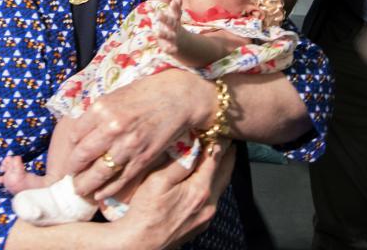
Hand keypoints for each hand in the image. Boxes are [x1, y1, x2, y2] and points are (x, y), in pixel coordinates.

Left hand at [64, 69, 211, 198]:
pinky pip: (120, 179)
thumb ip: (97, 114)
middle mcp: (112, 128)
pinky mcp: (142, 158)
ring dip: (86, 184)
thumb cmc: (145, 93)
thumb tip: (80, 131)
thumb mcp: (115, 95)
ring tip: (80, 190)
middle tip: (69, 178)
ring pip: (99, 172)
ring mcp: (127, 145)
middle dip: (73, 171)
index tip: (70, 155)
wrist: (177, 98)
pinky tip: (99, 194)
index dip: (70, 149)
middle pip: (82, 156)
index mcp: (101, 109)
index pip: (75, 135)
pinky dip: (107, 189)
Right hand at [110, 142, 235, 248]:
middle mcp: (209, 205)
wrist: (140, 243)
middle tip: (227, 138)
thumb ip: (178, 162)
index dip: (218, 141)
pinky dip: (212, 184)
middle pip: (225, 173)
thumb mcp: (157, 181)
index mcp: (200, 191)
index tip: (218, 128)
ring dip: (220, 169)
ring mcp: (206, 217)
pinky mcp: (200, 224)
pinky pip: (212, 199)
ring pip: (219, 187)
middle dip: (226, 154)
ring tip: (217, 154)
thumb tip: (193, 144)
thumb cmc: (145, 211)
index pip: (216, 159)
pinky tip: (204, 179)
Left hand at [153, 0, 183, 54]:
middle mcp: (174, 28)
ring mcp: (173, 38)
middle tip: (158, 14)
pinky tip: (165, 49)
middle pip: (170, 22)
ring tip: (157, 32)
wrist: (183, 44)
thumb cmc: (174, 26)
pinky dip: (169, 49)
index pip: (176, 11)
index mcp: (174, 19)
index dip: (175, 5)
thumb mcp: (175, 16)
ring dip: (163, 34)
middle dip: (164, 18)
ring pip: (168, 36)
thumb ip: (176, 6)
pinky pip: (170, 49)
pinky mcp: (171, 48)